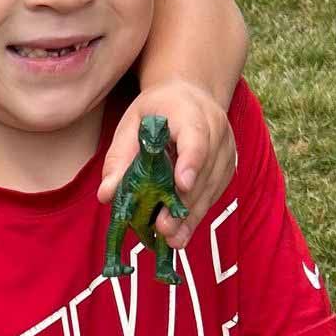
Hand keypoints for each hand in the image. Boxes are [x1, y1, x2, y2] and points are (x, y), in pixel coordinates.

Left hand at [98, 79, 237, 245]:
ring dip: (191, 215)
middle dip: (184, 202)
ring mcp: (226, 148)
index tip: (182, 185)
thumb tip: (107, 195)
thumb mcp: (130, 125)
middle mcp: (216, 128)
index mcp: (189, 112)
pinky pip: (215, 193)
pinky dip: (197, 213)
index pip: (195, 137)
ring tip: (172, 239)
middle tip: (164, 228)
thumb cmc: (156, 111)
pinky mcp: (228, 166)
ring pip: (212, 186)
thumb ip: (118, 159)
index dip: (191, 162)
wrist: (189, 96)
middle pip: (205, 169)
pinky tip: (181, 233)